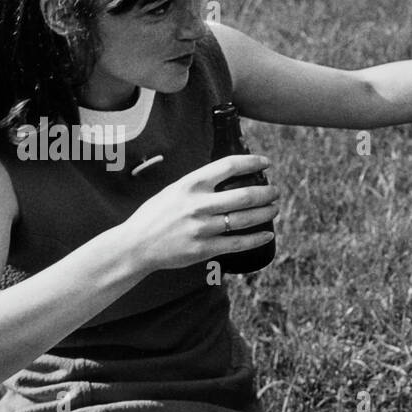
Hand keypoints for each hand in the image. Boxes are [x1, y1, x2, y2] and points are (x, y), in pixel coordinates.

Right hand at [119, 155, 278, 273]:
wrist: (136, 245)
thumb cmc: (155, 215)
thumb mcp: (174, 190)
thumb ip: (198, 184)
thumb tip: (227, 174)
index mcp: (190, 184)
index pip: (228, 166)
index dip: (252, 162)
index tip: (266, 163)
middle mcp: (197, 204)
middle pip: (244, 194)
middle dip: (266, 193)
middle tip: (275, 192)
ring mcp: (202, 228)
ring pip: (245, 219)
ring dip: (266, 213)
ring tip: (274, 209)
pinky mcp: (205, 249)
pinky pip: (238, 243)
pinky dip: (257, 238)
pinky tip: (268, 234)